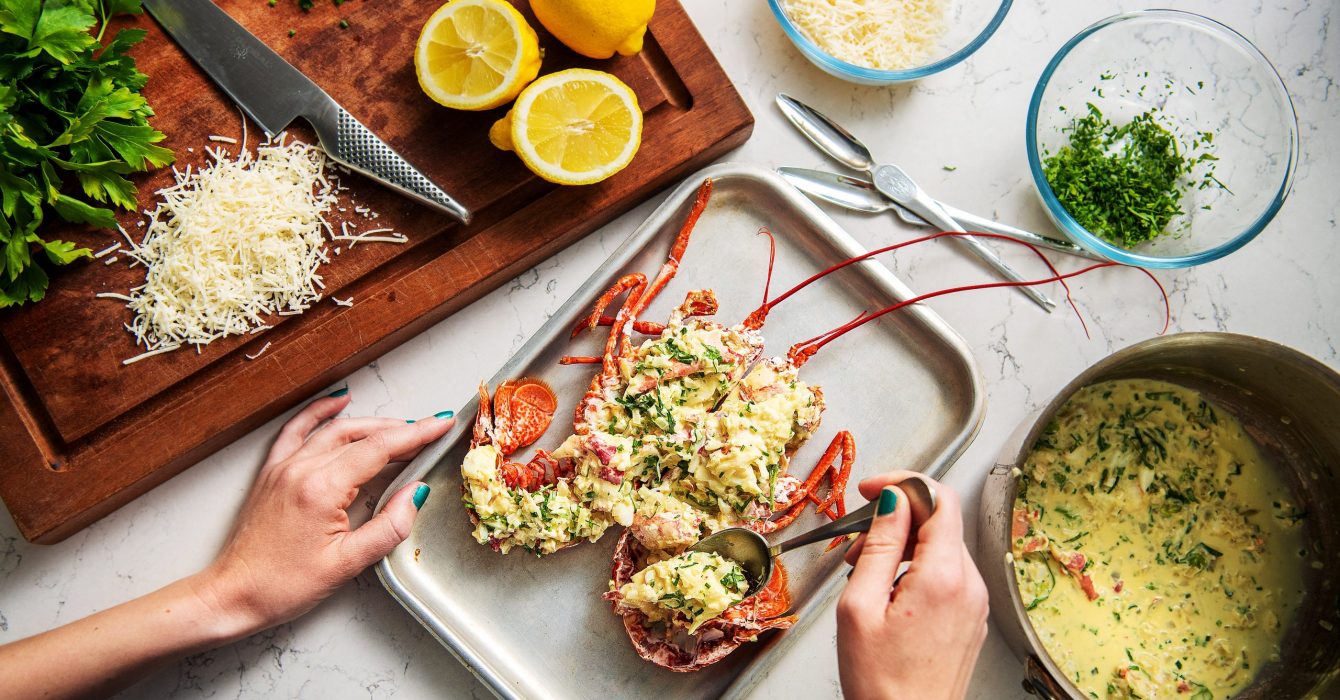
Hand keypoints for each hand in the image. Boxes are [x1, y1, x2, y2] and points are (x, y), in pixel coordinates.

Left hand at [196, 393, 453, 634]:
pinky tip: (338, 402)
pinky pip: (297, 429)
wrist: (233, 594)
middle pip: (361, 434)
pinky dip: (319, 412)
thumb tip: (417, 493)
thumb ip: (389, 526)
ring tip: (400, 427)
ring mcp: (284, 466)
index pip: (380, 449)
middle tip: (431, 429)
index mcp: (322, 489)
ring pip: (335, 430)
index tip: (443, 423)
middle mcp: (301, 468)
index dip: (416, 434)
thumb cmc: (284, 585)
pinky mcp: (272, 472)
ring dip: (371, 424)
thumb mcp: (347, 564)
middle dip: (400, 429)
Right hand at [835, 471, 988, 699]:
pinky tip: (887, 593)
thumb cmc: (881, 683)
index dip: (902, 483)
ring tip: (865, 575)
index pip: (937, 498)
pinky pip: (946, 574)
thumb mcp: (860, 606)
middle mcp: (970, 586)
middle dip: (894, 520)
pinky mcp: (971, 618)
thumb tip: (891, 500)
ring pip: (941, 547)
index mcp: (944, 576)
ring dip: (902, 547)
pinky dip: (915, 569)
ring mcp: (975, 604)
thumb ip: (877, 544)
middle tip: (855, 546)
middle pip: (938, 521)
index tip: (870, 489)